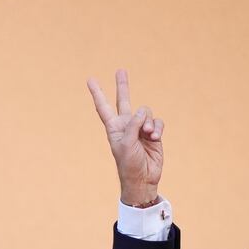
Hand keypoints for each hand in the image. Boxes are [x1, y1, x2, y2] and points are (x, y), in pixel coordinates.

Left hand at [87, 69, 163, 206]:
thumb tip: (143, 110)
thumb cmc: (129, 164)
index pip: (104, 107)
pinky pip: (157, 122)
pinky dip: (158, 128)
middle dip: (123, 86)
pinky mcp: (153, 133)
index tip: (90, 80)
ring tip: (148, 136)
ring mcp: (140, 128)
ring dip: (149, 123)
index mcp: (113, 128)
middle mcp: (126, 125)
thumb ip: (133, 125)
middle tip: (120, 70)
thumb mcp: (126, 144)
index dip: (97, 93)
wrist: (142, 178)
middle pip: (124, 101)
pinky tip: (155, 138)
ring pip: (146, 112)